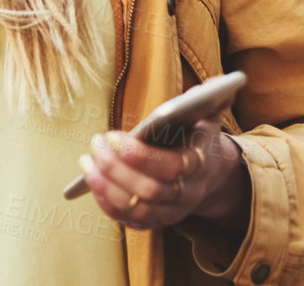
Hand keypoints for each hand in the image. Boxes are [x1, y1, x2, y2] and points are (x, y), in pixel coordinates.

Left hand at [75, 112, 250, 234]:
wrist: (208, 174)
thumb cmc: (197, 137)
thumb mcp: (207, 116)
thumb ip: (211, 98)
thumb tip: (217, 83)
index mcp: (199, 166)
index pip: (172, 168)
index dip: (140, 155)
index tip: (113, 135)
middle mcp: (186, 194)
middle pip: (150, 192)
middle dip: (116, 168)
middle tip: (96, 144)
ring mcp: (171, 211)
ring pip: (137, 209)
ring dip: (106, 186)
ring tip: (86, 161)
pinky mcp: (155, 221)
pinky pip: (128, 220)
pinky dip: (106, 202)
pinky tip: (91, 179)